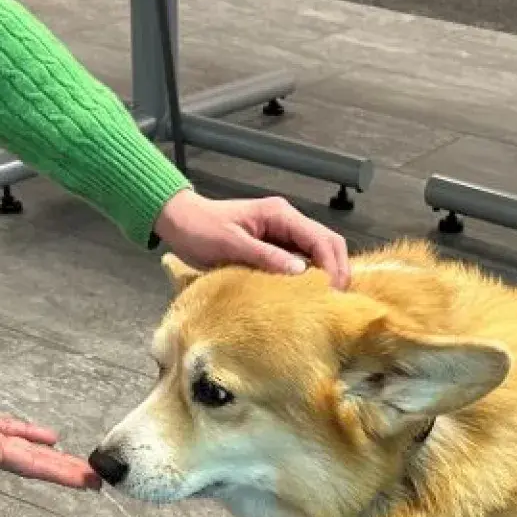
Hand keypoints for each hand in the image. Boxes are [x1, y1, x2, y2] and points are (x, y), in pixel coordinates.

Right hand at [0, 356, 99, 488]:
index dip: (61, 474)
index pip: (28, 464)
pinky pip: (2, 430)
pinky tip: (43, 435)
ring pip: (20, 449)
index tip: (92, 484)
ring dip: (49, 459)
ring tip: (77, 466)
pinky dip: (26, 434)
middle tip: (98, 481)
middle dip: (64, 472)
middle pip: (30, 462)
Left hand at [152, 189, 350, 288]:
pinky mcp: (274, 247)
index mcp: (281, 215)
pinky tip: (305, 295)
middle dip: (337, 270)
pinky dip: (309, 276)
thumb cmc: (200, 229)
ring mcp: (282, 234)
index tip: (332, 292)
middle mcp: (287, 221)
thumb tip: (301, 271)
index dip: (332, 265)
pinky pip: (301, 260)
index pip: (321, 238)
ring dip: (325, 274)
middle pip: (328, 243)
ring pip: (318, 252)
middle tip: (335, 300)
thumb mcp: (231, 244)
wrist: (179, 221)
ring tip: (324, 301)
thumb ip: (266, 256)